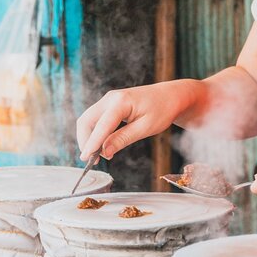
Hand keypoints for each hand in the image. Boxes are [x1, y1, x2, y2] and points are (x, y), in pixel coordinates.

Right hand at [76, 79, 202, 160]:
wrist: (171, 96)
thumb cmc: (162, 110)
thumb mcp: (145, 128)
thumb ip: (123, 139)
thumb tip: (104, 151)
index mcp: (121, 102)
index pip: (101, 125)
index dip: (92, 143)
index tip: (86, 158)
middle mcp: (110, 98)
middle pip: (86, 121)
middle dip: (85, 141)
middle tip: (93, 160)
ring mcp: (108, 100)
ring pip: (88, 120)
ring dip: (89, 138)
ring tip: (98, 155)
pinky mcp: (110, 104)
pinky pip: (95, 119)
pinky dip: (95, 133)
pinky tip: (102, 145)